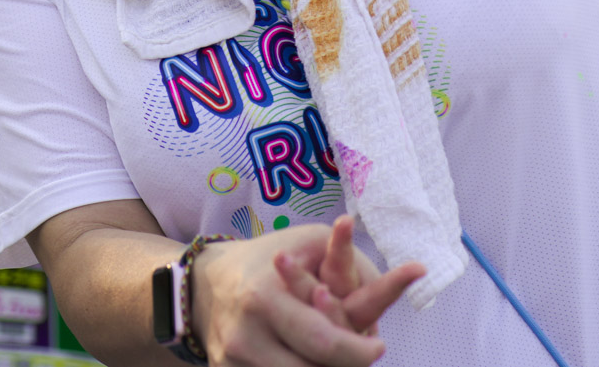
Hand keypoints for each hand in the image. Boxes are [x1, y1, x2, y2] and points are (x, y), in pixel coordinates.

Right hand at [191, 217, 424, 365]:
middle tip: (366, 354)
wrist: (206, 284)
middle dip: (349, 365)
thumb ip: (351, 263)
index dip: (358, 351)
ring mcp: (234, 361)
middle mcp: (246, 335)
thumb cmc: (269, 258)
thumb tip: (392, 291)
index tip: (379, 346)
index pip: (323, 341)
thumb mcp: (309, 243)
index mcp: (264, 297)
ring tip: (339, 354)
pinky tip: (312, 358)